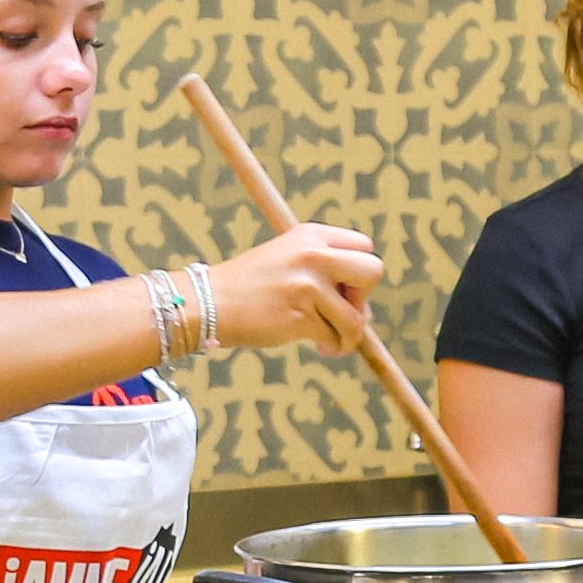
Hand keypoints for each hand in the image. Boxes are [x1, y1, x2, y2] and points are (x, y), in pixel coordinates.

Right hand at [209, 222, 384, 351]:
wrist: (209, 303)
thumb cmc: (249, 286)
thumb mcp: (287, 256)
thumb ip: (323, 268)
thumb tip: (364, 306)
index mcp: (311, 235)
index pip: (364, 245)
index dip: (359, 272)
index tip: (340, 288)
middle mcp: (314, 255)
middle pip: (373, 271)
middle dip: (364, 298)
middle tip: (343, 311)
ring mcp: (309, 286)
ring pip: (357, 317)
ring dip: (349, 335)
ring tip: (330, 340)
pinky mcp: (302, 316)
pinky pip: (337, 338)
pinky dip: (333, 347)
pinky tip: (319, 347)